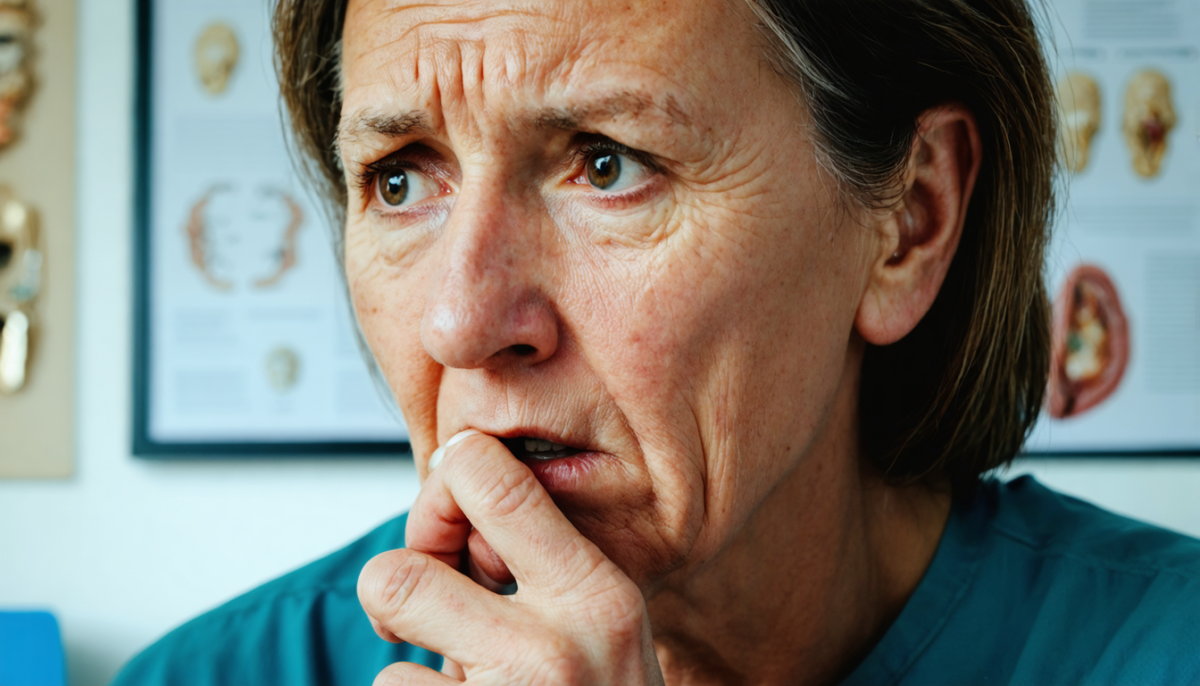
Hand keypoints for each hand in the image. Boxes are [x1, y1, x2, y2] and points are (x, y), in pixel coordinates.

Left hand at [359, 431, 665, 684]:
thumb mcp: (603, 626)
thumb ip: (540, 567)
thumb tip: (445, 499)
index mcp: (598, 596)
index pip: (496, 485)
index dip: (444, 484)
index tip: (445, 505)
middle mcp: (553, 652)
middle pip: (399, 575)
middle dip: (394, 588)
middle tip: (415, 611)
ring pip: (386, 656)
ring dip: (410, 668)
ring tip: (462, 682)